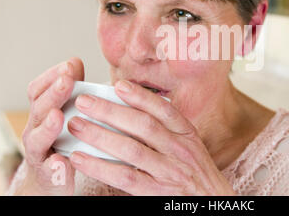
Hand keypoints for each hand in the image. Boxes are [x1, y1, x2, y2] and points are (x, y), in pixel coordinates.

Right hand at [17, 57, 83, 194]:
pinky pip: (50, 170)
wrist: (50, 178)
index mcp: (41, 112)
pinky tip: (61, 161)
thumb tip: (75, 62)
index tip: (70, 64)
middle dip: (53, 93)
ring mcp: (40, 151)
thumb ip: (70, 89)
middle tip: (67, 80)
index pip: (38, 90)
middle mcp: (36, 129)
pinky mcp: (49, 174)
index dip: (52, 76)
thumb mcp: (65, 111)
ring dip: (49, 126)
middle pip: (40, 109)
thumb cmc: (62, 138)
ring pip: (39, 138)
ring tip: (58, 116)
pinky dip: (54, 166)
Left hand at [67, 80, 236, 195]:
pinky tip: (81, 158)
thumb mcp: (190, 148)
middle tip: (84, 102)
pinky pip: (125, 176)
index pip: (164, 110)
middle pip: (143, 125)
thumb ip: (168, 132)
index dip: (141, 96)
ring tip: (76, 125)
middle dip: (111, 111)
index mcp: (188, 135)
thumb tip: (132, 112)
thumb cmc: (196, 175)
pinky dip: (100, 166)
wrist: (213, 203)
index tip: (119, 85)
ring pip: (131, 149)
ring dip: (100, 135)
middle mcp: (180, 150)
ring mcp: (169, 172)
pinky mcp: (156, 192)